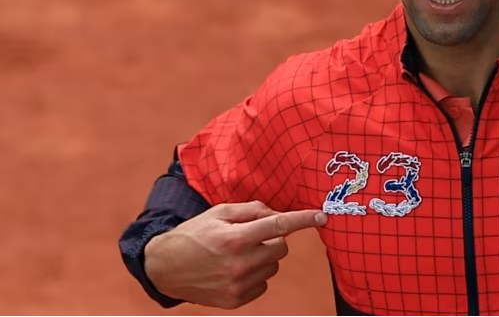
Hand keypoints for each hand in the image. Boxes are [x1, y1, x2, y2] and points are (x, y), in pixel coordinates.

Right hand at [144, 201, 327, 308]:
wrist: (164, 268)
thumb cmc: (194, 235)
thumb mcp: (218, 212)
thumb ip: (251, 210)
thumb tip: (278, 214)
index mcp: (235, 238)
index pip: (279, 225)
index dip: (303, 219)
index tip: (322, 216)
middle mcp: (239, 263)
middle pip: (280, 247)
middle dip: (272, 239)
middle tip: (250, 237)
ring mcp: (238, 285)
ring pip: (273, 266)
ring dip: (264, 257)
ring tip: (238, 254)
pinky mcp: (236, 300)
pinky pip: (264, 284)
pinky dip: (256, 275)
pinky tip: (235, 270)